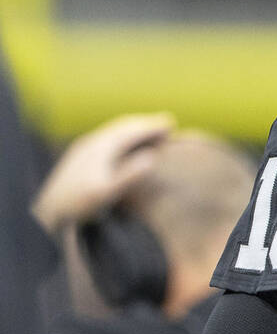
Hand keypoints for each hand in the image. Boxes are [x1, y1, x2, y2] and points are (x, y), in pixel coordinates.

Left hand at [31, 112, 174, 234]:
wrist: (49, 210)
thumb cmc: (79, 204)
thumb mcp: (107, 193)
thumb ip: (130, 175)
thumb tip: (151, 158)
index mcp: (101, 148)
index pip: (132, 131)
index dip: (152, 126)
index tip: (171, 123)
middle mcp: (92, 142)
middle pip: (123, 126)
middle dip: (146, 123)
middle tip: (167, 123)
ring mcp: (85, 147)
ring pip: (114, 131)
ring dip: (134, 128)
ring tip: (151, 132)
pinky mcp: (80, 155)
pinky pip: (107, 138)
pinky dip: (123, 135)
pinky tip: (126, 144)